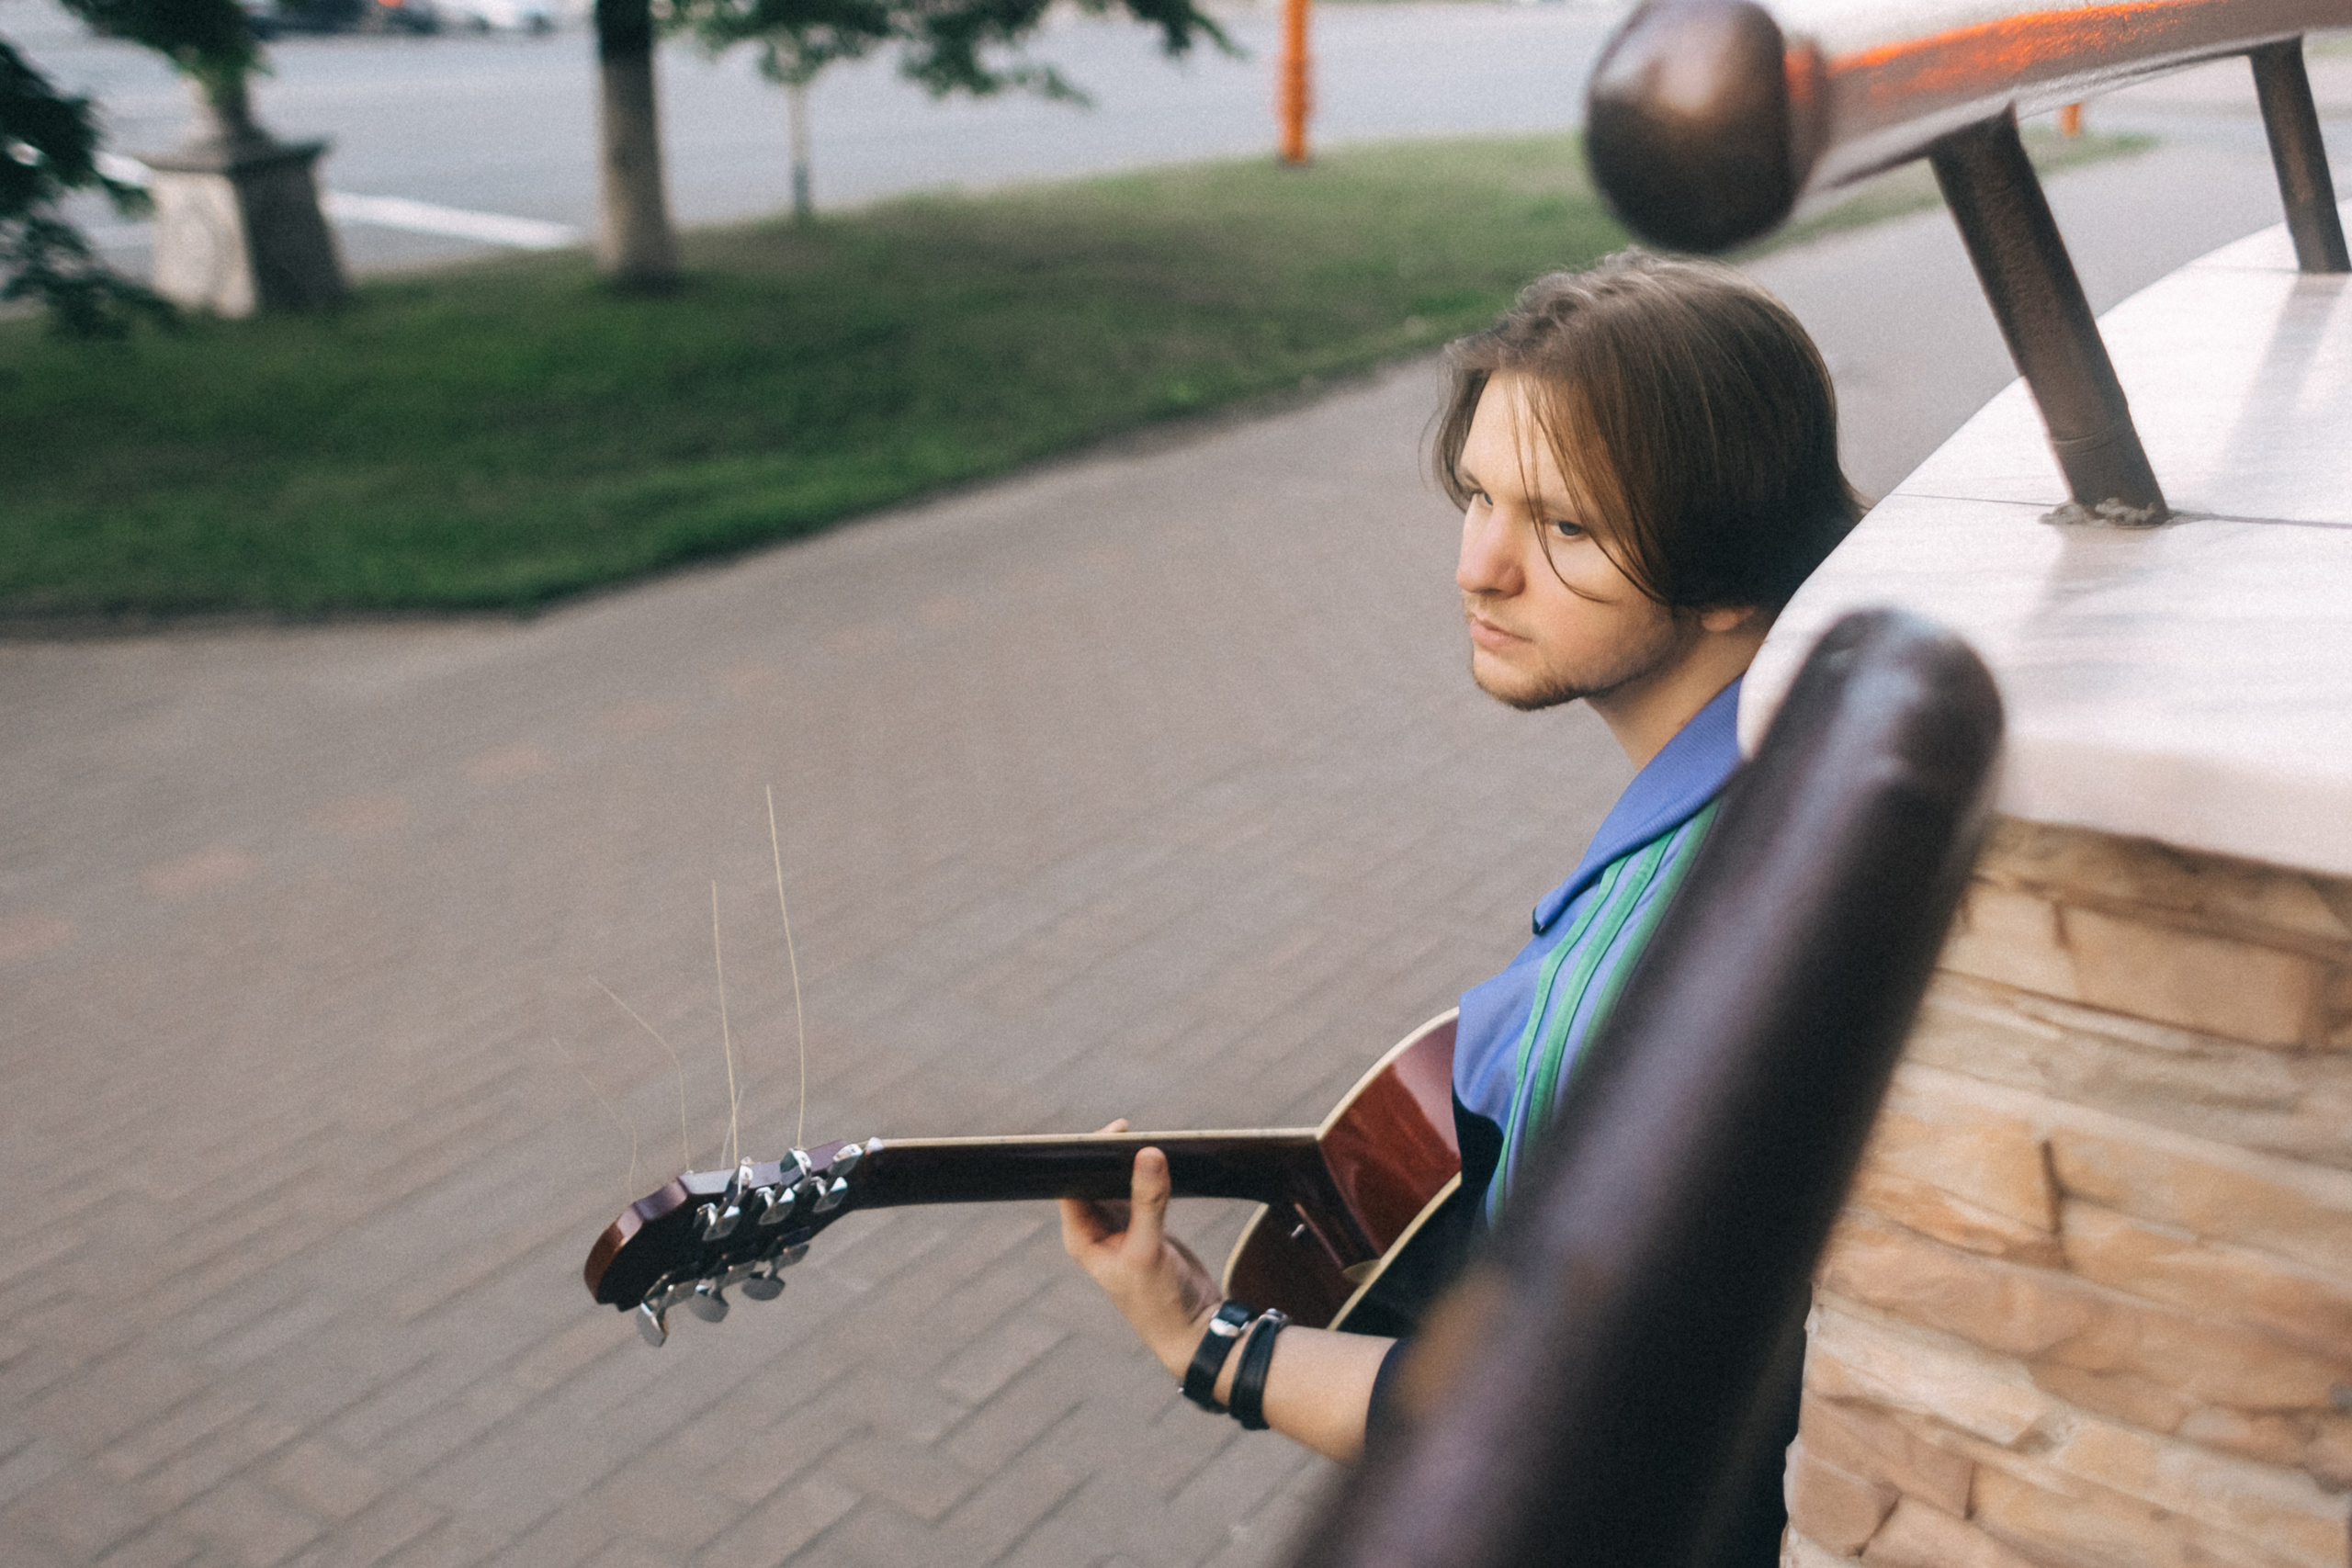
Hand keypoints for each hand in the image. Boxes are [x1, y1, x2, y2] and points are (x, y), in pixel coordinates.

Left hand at [1058, 1120, 1223, 1379]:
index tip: (1106, 1132)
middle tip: (1129, 1129)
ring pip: (1117, 1182)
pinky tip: (1161, 1159)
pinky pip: (1141, 1190)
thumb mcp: (1150, 1250)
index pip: (1070, 1185)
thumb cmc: (1160, 1302)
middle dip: (1107, 1154)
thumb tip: (1148, 1153)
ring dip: (1128, 1163)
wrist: (1194, 1329)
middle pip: (1092, 1179)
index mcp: (1082, 1238)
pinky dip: (1148, 1175)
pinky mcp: (1145, 1225)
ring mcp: (1120, 1227)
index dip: (1081, 1156)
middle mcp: (1096, 1230)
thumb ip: (1148, 1201)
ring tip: (1147, 1138)